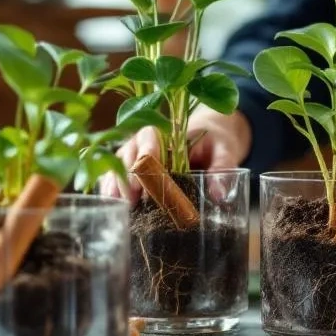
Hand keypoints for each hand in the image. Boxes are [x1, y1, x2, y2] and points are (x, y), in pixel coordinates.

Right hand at [100, 109, 251, 200]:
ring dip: (115, 182)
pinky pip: (116, 174)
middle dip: (127, 175)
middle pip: (129, 152)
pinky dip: (111, 187)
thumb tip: (218, 194)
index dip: (145, 154)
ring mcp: (138, 155)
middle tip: (131, 198)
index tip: (147, 170)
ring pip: (118, 163)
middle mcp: (147, 141)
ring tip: (116, 203)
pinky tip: (109, 202)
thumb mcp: (226, 150)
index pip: (149, 136)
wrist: (213, 137)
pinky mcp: (136, 170)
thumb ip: (222, 168)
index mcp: (169, 132)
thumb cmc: (217, 141)